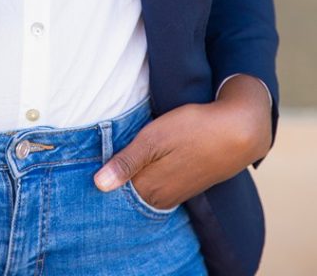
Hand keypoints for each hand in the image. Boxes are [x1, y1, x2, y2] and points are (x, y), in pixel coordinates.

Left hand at [93, 75, 272, 209]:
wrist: (239, 130)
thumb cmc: (193, 129)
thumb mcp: (154, 139)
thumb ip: (127, 162)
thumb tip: (99, 185)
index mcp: (150, 188)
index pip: (115, 192)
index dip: (102, 178)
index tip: (89, 164)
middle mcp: (162, 197)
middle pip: (128, 193)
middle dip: (115, 179)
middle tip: (100, 159)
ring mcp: (176, 192)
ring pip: (144, 188)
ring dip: (132, 176)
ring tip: (121, 158)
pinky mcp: (187, 183)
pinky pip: (159, 184)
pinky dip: (148, 175)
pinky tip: (146, 163)